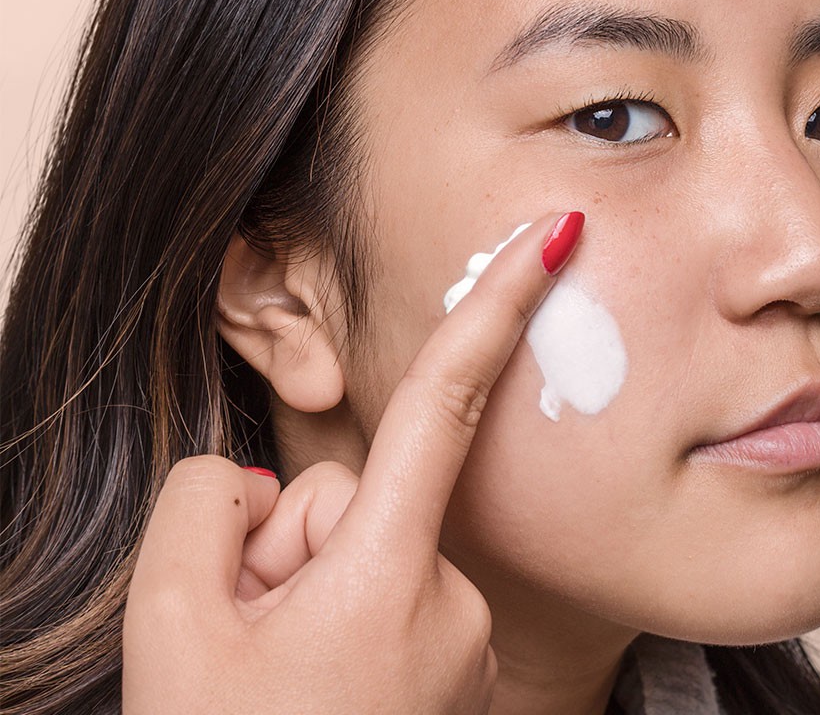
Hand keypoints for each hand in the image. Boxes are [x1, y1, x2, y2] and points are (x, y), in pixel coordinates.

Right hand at [123, 211, 584, 712]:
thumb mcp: (175, 623)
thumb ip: (211, 507)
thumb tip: (268, 493)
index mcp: (389, 569)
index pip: (448, 403)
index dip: (499, 305)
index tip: (558, 236)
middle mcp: (449, 594)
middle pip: (356, 497)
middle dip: (293, 544)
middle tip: (254, 640)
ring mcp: (458, 635)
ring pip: (367, 552)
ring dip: (311, 592)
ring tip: (281, 677)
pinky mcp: (458, 666)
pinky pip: (390, 598)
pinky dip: (344, 624)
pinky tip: (315, 686)